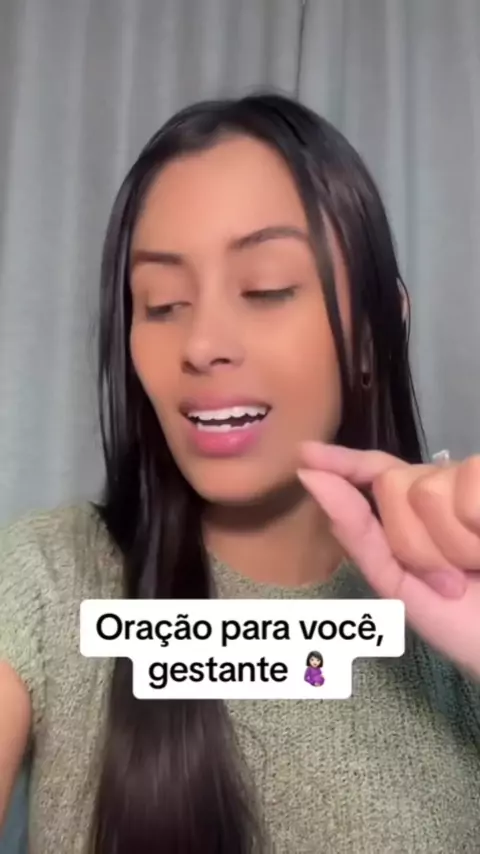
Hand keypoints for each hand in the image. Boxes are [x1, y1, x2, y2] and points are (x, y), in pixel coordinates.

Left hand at [297, 443, 479, 679]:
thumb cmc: (458, 621)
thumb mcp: (396, 583)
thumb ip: (356, 530)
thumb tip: (309, 475)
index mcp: (413, 508)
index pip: (375, 470)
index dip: (344, 460)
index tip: (307, 454)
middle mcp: (443, 486)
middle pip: (395, 485)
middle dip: (412, 539)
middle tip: (447, 578)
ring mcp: (472, 484)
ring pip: (430, 489)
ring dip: (450, 544)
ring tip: (475, 567)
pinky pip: (471, 488)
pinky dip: (475, 530)